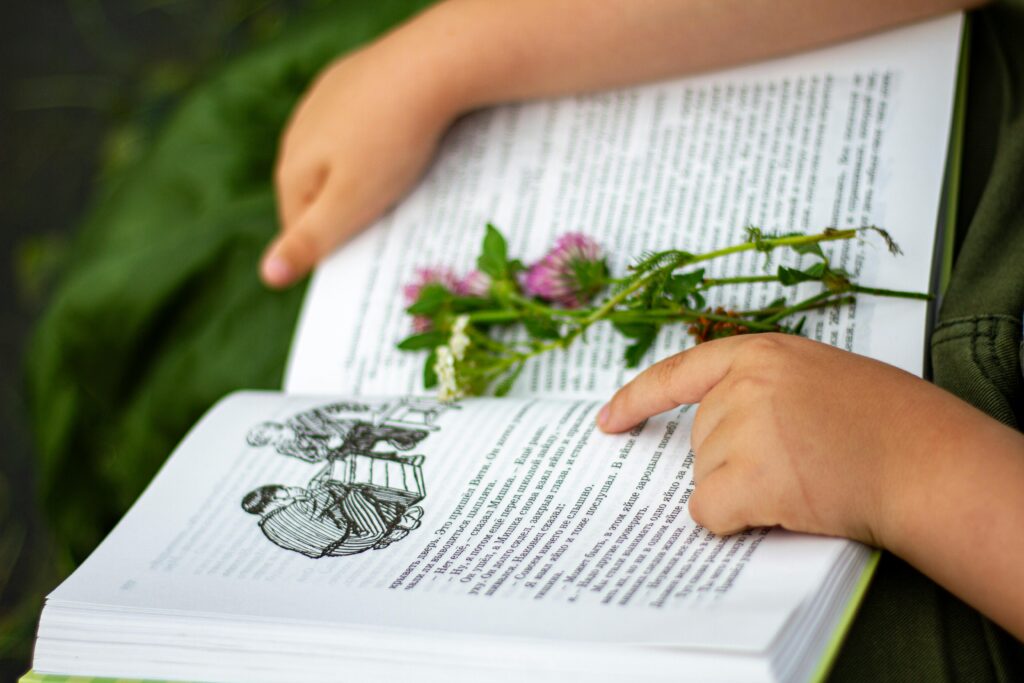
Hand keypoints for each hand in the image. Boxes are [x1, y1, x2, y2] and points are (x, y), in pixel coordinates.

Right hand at [262, 42, 458, 287]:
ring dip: (364, 175)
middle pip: (318, 192)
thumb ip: (309, 241)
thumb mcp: (350, 205)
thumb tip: (266, 276)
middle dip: (349, 210)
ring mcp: (324, 102)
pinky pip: (362, 124)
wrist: (428, 66)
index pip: (298, 229)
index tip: (370, 259)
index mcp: (291, 169)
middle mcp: (297, 133)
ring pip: (340, 156)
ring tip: (402, 181)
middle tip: (391, 222)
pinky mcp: (352, 80)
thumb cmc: (390, 144)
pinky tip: (407, 141)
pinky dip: (379, 139)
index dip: (333, 248)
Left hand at [596, 334, 988, 547]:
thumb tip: (716, 431)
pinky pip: (709, 511)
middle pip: (700, 438)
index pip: (680, 372)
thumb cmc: (889, 423)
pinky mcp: (747, 477)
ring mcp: (742, 429)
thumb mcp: (820, 375)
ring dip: (743, 489)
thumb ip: (765, 388)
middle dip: (735, 459)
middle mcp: (742, 386)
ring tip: (807, 478)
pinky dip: (734, 520)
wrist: (927, 462)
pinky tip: (783, 506)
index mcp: (761, 354)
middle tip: (801, 461)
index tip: (607, 420)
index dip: (638, 398)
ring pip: (706, 477)